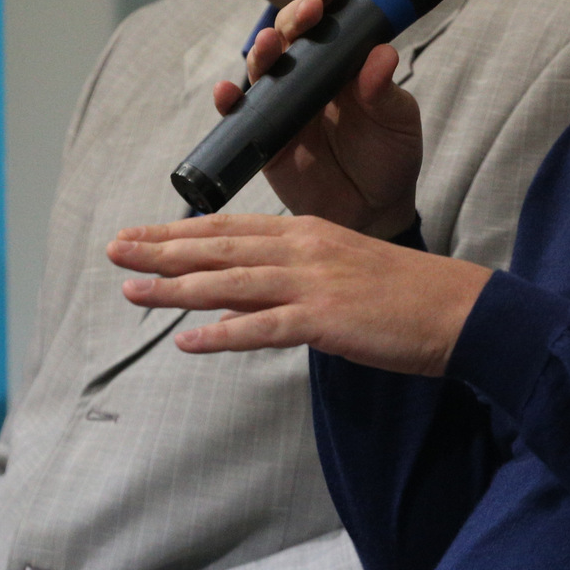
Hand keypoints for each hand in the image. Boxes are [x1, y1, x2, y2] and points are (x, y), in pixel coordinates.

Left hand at [108, 213, 492, 374]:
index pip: (227, 228)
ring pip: (231, 281)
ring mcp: (313, 282)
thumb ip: (282, 277)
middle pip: (218, 246)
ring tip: (133, 292)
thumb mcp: (335, 269)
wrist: (455, 309)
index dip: (175, 231)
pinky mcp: (326, 319)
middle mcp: (303, 247)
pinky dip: (224, 333)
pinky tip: (188, 341)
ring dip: (177, 288)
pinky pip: (265, 327)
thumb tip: (227, 294)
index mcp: (305, 230)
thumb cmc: (399, 294)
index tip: (136, 235)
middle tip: (115, 251)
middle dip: (161, 250)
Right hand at [221, 0, 422, 238]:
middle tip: (305, 13)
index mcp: (342, 63)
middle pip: (290, 36)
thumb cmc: (389, 157)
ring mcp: (283, 106)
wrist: (373, 212)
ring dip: (261, 52)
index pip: (328, 21)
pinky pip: (240, 116)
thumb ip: (384, 91)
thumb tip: (383, 55)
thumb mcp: (397, 122)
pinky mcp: (264, 139)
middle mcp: (308, 77)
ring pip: (263, 68)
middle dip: (292, 18)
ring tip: (267, 45)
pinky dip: (228, 102)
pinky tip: (227, 92)